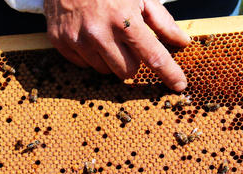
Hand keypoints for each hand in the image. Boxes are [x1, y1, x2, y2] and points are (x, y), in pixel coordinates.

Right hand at [44, 0, 190, 90]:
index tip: (179, 85)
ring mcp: (78, 39)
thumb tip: (182, 41)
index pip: (153, 56)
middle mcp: (100, 32)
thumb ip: (162, 21)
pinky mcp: (60, 42)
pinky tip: (88, 35)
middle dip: (132, 61)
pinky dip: (89, 55)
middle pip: (128, 71)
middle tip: (126, 42)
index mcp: (124, 20)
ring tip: (104, 35)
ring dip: (110, 59)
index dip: (169, 73)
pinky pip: (84, 65)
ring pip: (105, 71)